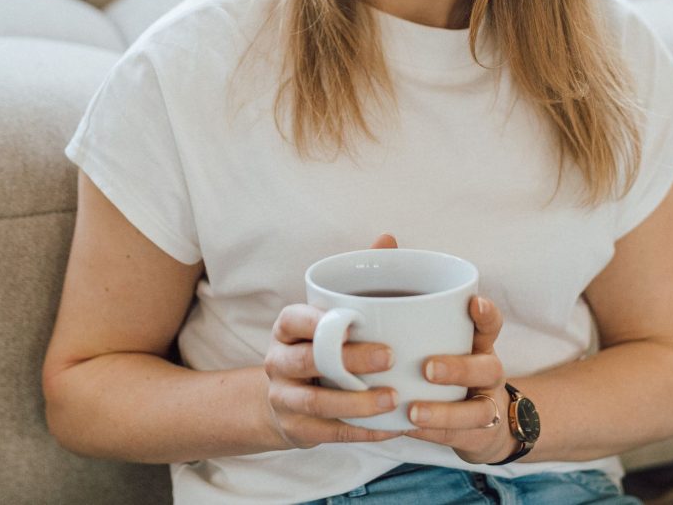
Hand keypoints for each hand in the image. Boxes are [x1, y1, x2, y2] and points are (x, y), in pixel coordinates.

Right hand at [262, 233, 400, 449]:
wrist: (283, 400)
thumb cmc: (319, 344)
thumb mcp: (328, 312)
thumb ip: (356, 279)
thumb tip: (388, 240)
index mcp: (286, 327)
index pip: (295, 319)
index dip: (320, 321)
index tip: (355, 321)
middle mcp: (278, 361)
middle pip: (310, 360)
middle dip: (350, 360)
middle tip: (390, 356)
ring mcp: (283, 397)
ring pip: (318, 401)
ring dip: (357, 402)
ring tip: (395, 398)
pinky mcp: (296, 429)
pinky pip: (329, 432)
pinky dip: (362, 431)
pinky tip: (392, 427)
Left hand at [404, 295, 518, 464]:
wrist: (481, 425)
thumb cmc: (450, 375)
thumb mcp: (445, 349)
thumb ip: (421, 334)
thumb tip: (369, 316)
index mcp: (480, 347)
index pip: (491, 325)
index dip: (486, 314)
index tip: (473, 303)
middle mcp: (488, 374)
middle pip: (489, 368)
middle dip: (459, 368)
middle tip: (427, 369)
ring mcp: (487, 405)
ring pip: (478, 411)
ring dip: (444, 412)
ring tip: (413, 412)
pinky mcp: (478, 435)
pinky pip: (459, 437)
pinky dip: (433, 433)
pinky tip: (408, 428)